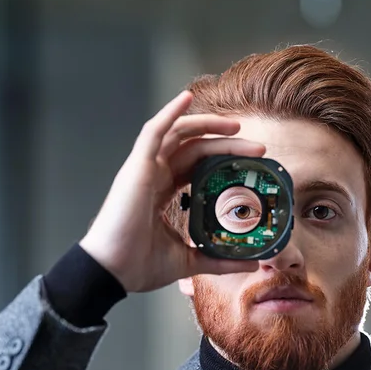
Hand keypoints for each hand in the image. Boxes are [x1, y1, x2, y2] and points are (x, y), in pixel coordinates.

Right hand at [79, 90, 263, 292]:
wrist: (113, 272)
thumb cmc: (139, 265)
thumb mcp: (190, 259)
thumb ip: (219, 259)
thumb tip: (252, 264)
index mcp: (163, 193)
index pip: (198, 165)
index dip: (223, 159)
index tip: (252, 163)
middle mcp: (154, 176)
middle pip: (195, 147)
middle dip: (227, 143)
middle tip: (257, 148)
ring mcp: (144, 169)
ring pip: (178, 134)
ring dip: (207, 124)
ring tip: (236, 126)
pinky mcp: (137, 166)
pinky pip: (154, 131)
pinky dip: (170, 112)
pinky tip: (186, 98)